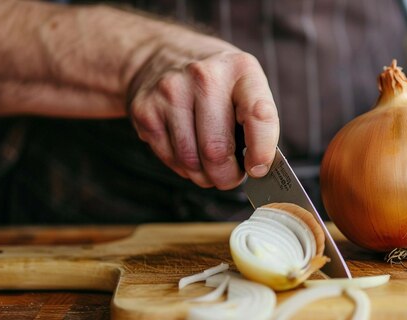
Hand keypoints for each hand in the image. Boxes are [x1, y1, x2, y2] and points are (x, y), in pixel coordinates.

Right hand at [128, 34, 278, 189]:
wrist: (162, 56)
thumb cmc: (216, 82)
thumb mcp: (246, 86)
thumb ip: (258, 124)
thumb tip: (259, 169)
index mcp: (241, 69)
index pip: (259, 116)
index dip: (261, 152)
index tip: (258, 169)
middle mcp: (204, 76)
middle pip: (216, 150)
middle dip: (227, 176)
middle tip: (231, 176)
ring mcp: (170, 91)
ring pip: (190, 161)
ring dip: (204, 176)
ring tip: (210, 167)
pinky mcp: (145, 109)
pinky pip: (169, 158)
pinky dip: (184, 168)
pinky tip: (189, 154)